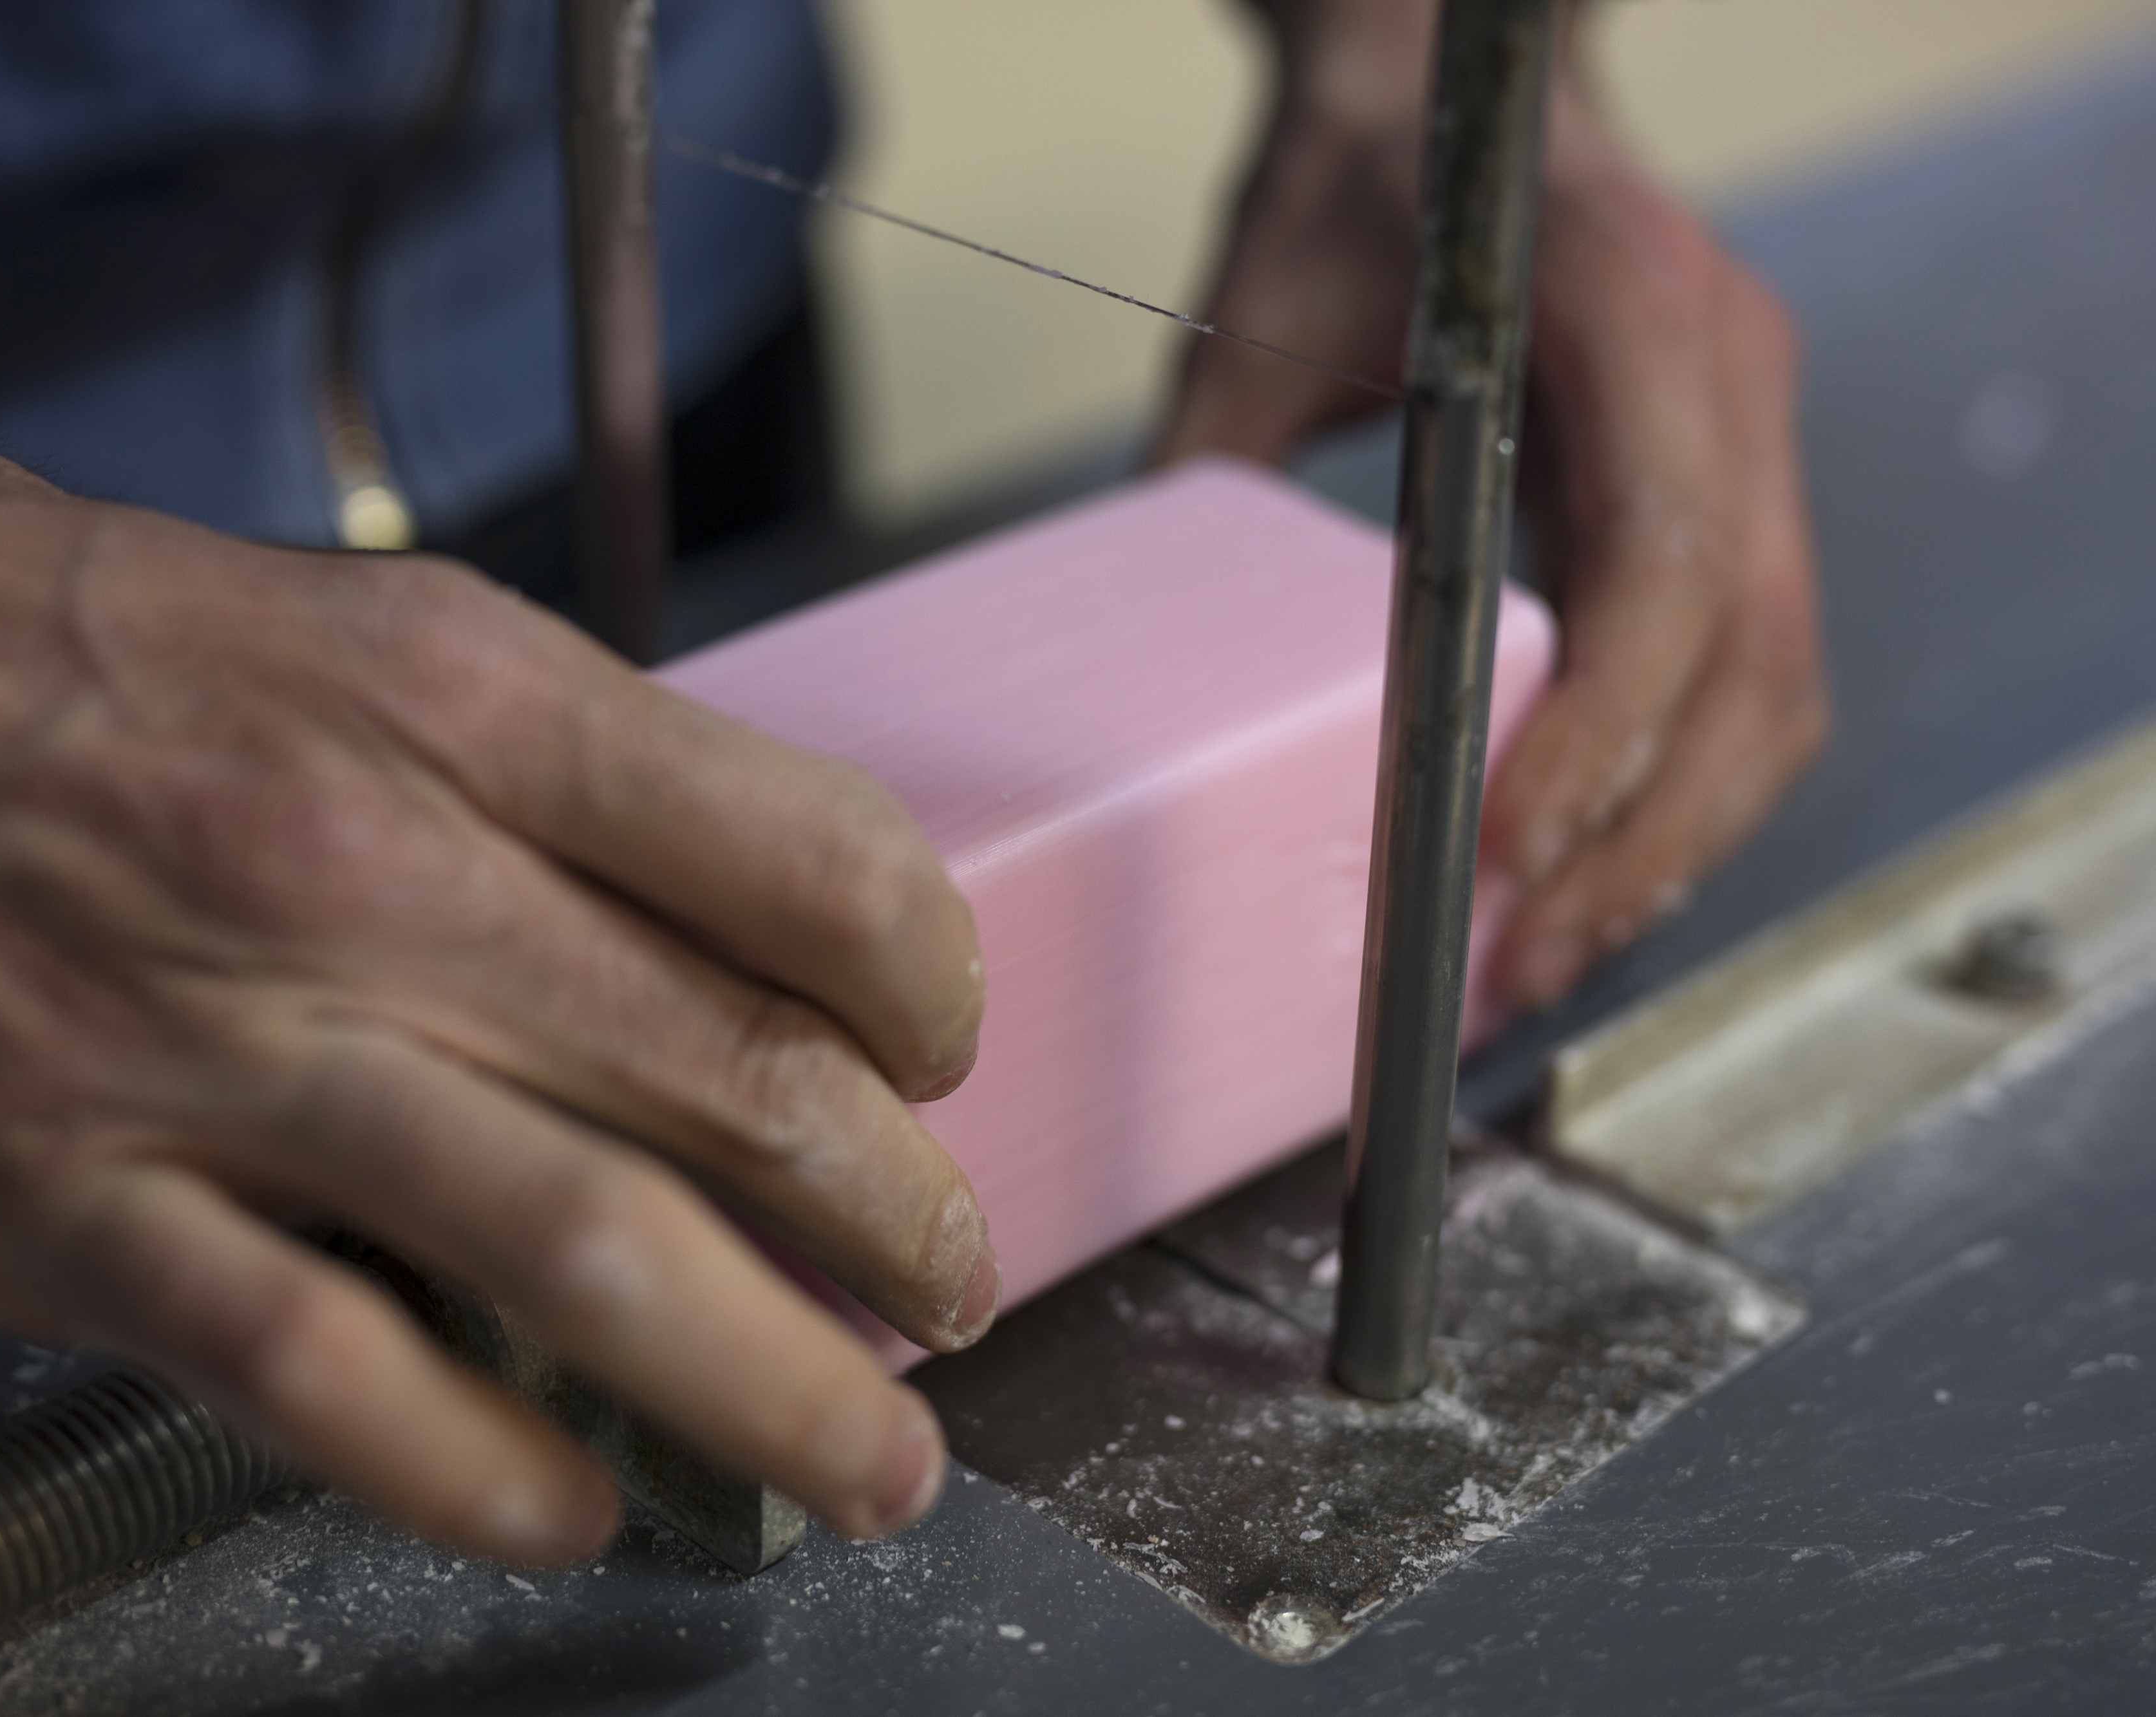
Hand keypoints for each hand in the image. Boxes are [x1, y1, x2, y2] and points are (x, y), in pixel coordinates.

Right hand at [0, 282, 996, 1562]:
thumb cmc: (19, 640)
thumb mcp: (328, 629)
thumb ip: (532, 784)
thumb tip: (719, 950)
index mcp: (449, 696)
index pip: (807, 863)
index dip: (924, 989)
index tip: (932, 1057)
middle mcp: (364, 869)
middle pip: (737, 1082)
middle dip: (898, 1220)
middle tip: (953, 1292)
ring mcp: (214, 1055)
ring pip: (591, 1258)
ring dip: (775, 1388)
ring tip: (873, 1461)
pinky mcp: (64, 1210)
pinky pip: (341, 1382)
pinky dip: (494, 1471)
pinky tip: (580, 1501)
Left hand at [1160, 0, 1828, 1007]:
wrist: (1451, 93)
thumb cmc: (1364, 182)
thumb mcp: (1259, 300)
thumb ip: (1210, 462)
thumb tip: (1121, 657)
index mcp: (1635, 312)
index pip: (1665, 553)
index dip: (1603, 721)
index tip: (1505, 844)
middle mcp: (1726, 382)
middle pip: (1749, 659)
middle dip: (1641, 835)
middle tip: (1521, 963)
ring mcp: (1746, 442)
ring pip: (1771, 691)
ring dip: (1670, 843)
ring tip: (1544, 957)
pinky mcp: (1726, 502)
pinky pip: (1744, 676)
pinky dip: (1673, 792)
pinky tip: (1582, 872)